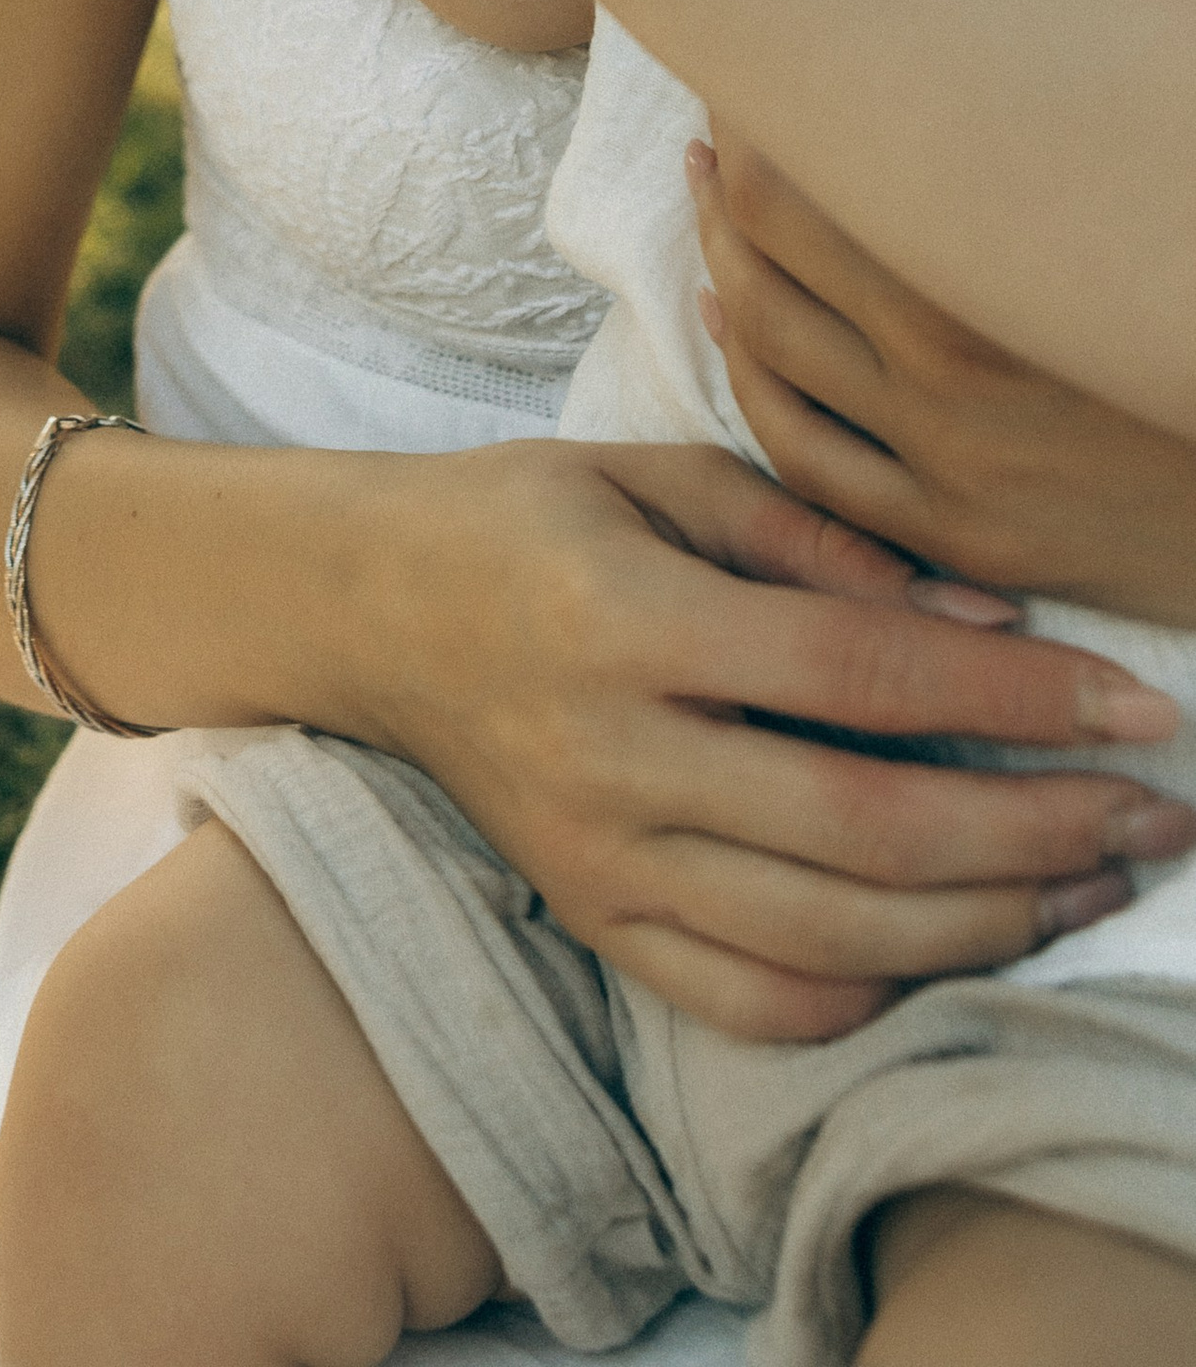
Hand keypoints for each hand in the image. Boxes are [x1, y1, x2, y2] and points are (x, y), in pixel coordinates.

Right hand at [342, 435, 1195, 1042]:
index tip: (1134, 703)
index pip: (861, 673)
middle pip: (868, 830)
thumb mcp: (655, 473)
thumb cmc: (522, 518)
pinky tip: (946, 950)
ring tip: (1088, 889)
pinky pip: (753, 1003)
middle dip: (1038, 833)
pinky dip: (869, 998)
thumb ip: (818, 537)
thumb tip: (984, 614)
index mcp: (629, 621)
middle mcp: (614, 758)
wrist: (360, 609)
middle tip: (1150, 818)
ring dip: (986, 924)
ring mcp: (600, 861)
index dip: (1016, 693)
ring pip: (829, 939)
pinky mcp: (594, 923)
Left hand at [696, 133, 1195, 630]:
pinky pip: (804, 458)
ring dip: (719, 264)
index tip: (752, 47)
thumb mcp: (1186, 104)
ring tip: (710, 200)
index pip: (807, 161)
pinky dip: (751, 382)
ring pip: (767, 347)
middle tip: (720, 113)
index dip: (759, 96)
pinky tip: (734, 324)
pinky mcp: (966, 536)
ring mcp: (953, 461)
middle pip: (768, 245)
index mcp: (997, 260)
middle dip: (727, 170)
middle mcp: (954, 366)